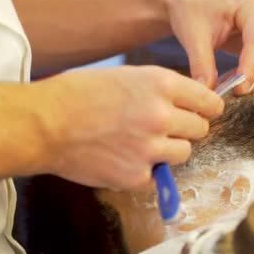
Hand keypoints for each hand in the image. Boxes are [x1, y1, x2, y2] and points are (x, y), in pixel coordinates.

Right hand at [36, 65, 223, 189]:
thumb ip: (156, 90)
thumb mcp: (123, 76)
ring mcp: (150, 149)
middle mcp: (161, 116)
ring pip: (183, 153)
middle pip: (200, 129)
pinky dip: (145, 171)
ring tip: (141, 145)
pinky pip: (158, 176)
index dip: (206, 108)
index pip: (208, 101)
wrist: (44, 124)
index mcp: (159, 84)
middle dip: (185, 129)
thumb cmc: (75, 95)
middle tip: (162, 130)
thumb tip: (180, 104)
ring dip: (168, 151)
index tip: (201, 113)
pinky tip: (122, 159)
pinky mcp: (136, 176)